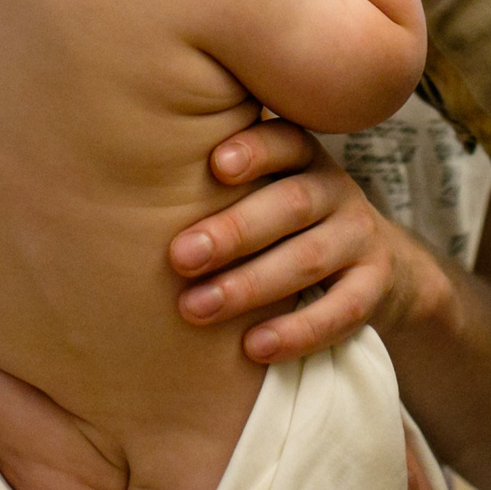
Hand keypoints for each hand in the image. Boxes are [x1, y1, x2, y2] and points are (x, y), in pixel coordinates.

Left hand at [169, 119, 420, 361]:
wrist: (375, 265)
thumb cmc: (284, 223)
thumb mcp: (264, 189)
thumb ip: (215, 181)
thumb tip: (115, 187)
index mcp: (302, 157)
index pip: (283, 142)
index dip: (254, 150)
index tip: (215, 165)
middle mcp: (335, 190)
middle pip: (290, 204)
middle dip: (233, 231)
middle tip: (179, 257)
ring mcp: (359, 237)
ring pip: (309, 259)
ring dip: (250, 285)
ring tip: (196, 309)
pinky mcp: (374, 286)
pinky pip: (342, 310)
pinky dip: (299, 330)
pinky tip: (254, 347)